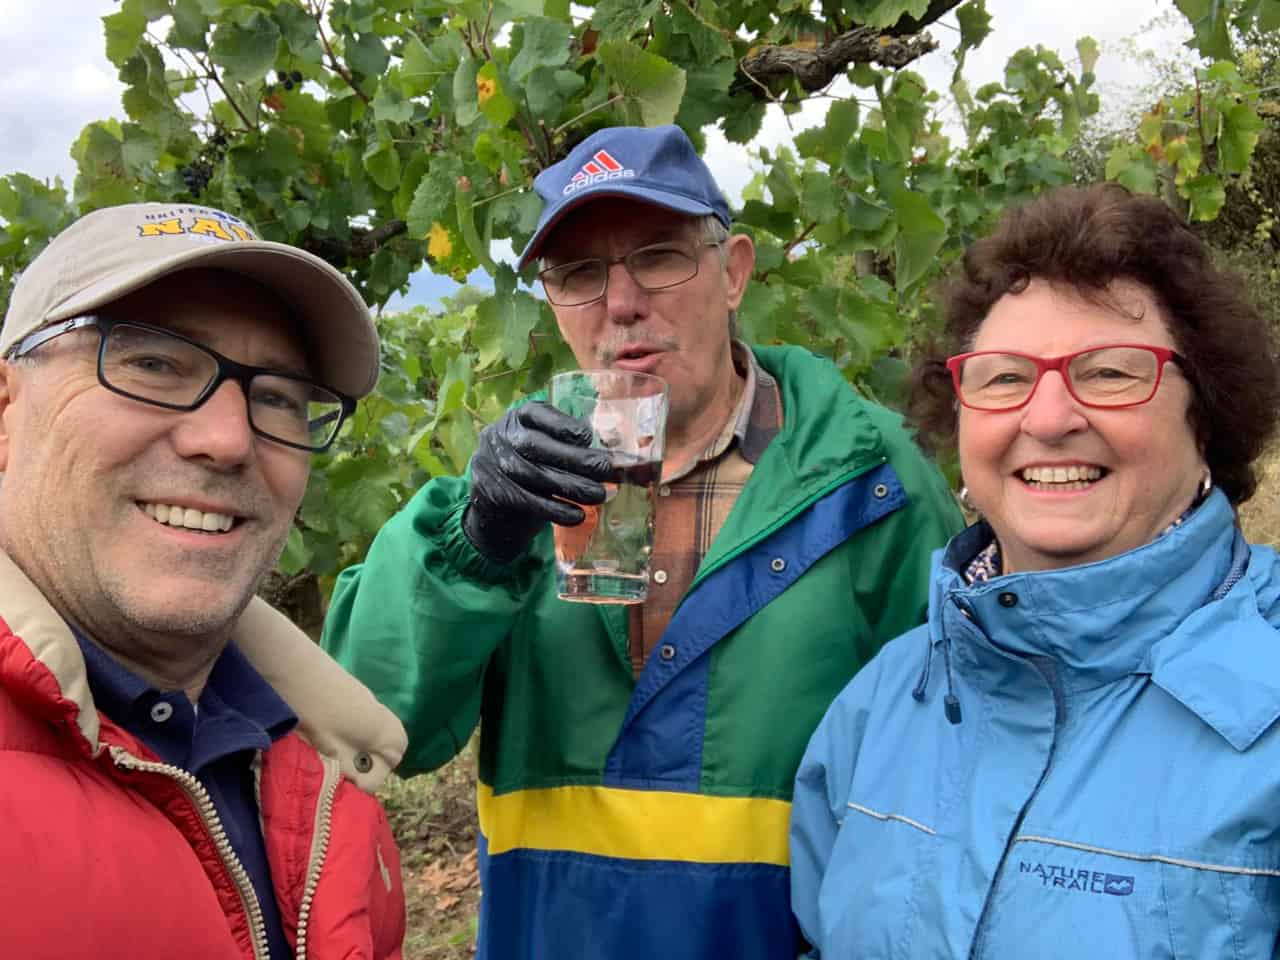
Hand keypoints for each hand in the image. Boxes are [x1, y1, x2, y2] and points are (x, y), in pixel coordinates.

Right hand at [462, 402, 614, 561]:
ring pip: (536, 476)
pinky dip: (556, 510)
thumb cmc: (532, 469)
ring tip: (599, 495)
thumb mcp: (544, 448)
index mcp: (517, 418)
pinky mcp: (493, 492)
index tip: (587, 437)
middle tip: (606, 470)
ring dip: (572, 487)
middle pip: (539, 446)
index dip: (563, 425)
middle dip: (577, 459)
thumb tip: (615, 457)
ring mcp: (493, 464)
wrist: (493, 505)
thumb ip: (570, 446)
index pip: (538, 414)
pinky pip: (529, 501)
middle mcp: (501, 436)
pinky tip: (578, 515)